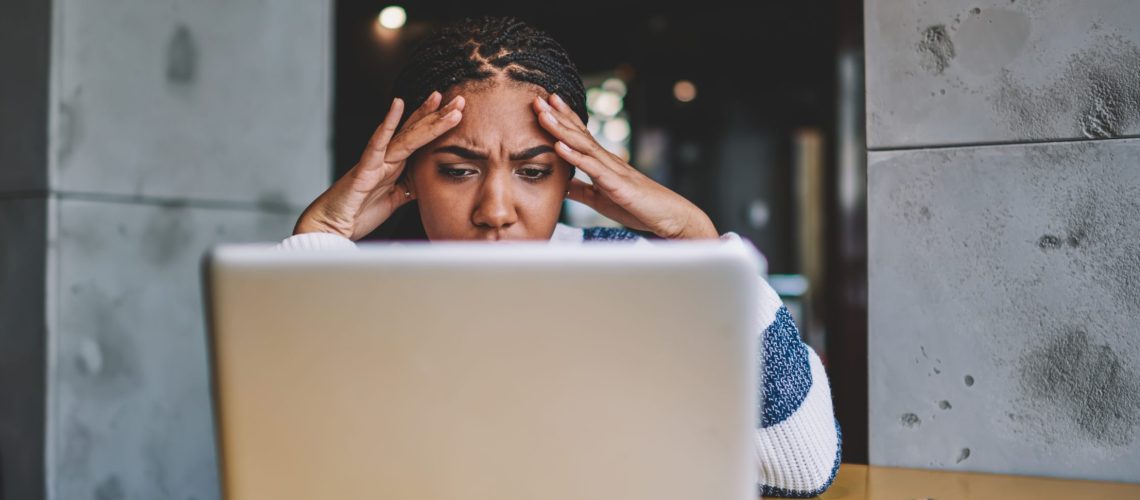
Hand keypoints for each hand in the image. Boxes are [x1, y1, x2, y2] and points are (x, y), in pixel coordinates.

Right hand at [294, 91, 464, 238]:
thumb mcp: (394, 200)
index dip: (437, 125)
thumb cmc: (358, 213)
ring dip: (424, 117)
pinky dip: (386, 124)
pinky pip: (377, 144)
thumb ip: (409, 188)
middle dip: (438, 115)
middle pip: (415, 131)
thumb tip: (427, 182)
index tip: (457, 111)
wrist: (331, 227)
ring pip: (404, 135)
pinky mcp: (364, 169)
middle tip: (460, 98)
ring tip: (440, 99)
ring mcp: (375, 161)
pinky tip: (397, 105)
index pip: (419, 140)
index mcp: (394, 165)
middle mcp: (386, 158)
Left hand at [533, 93, 718, 239]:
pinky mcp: (617, 184)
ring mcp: (612, 170)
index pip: (579, 136)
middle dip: (557, 115)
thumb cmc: (637, 207)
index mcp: (602, 163)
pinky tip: (559, 146)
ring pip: (583, 144)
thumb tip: (560, 184)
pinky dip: (574, 155)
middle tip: (537, 97)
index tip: (543, 104)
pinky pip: (592, 168)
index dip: (561, 119)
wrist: (669, 217)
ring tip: (543, 114)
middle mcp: (607, 160)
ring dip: (561, 128)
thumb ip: (580, 190)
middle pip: (578, 133)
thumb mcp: (599, 198)